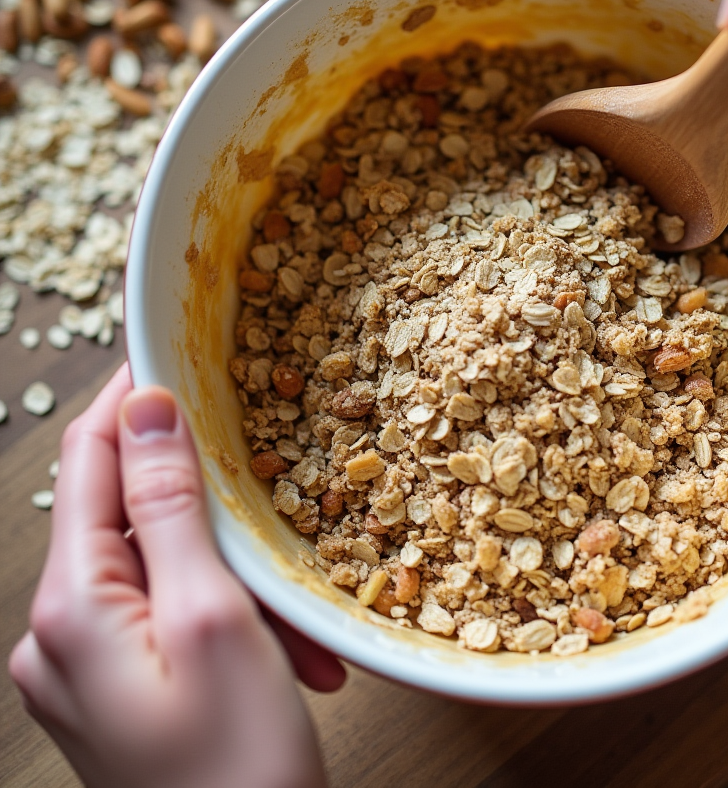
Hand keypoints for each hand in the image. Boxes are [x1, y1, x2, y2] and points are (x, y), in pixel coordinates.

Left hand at [9, 364, 344, 787]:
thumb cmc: (235, 770)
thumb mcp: (214, 618)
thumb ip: (171, 509)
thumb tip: (150, 412)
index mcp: (71, 607)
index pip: (93, 457)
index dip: (137, 397)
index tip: (182, 351)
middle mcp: (60, 633)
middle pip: (136, 516)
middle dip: (218, 511)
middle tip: (278, 510)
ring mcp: (85, 667)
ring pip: (166, 568)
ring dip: (239, 579)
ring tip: (298, 629)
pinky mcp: (118, 689)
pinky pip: (172, 617)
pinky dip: (230, 618)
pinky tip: (282, 655)